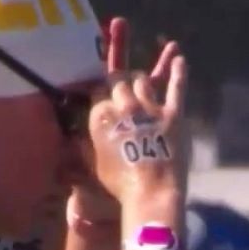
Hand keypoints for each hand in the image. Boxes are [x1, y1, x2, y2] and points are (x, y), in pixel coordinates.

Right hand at [88, 23, 186, 206]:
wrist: (151, 193)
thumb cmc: (118, 185)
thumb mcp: (92, 163)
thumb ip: (84, 144)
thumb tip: (70, 138)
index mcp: (99, 114)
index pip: (98, 90)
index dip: (100, 90)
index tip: (101, 88)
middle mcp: (123, 104)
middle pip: (119, 78)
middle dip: (119, 77)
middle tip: (120, 75)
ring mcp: (149, 107)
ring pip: (143, 79)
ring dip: (142, 76)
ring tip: (142, 74)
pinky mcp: (173, 113)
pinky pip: (176, 86)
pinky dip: (178, 71)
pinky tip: (178, 56)